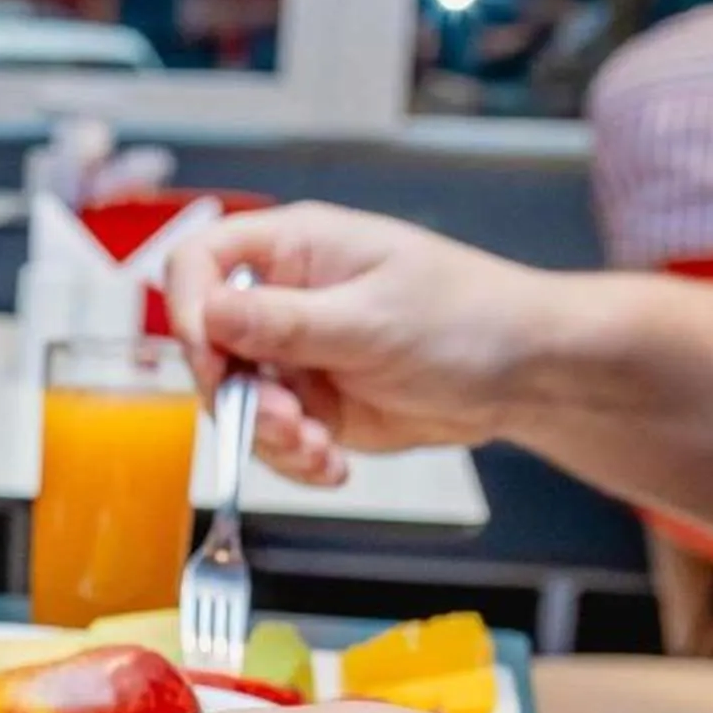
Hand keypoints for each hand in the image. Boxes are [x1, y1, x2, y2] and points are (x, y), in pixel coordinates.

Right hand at [164, 205, 557, 486]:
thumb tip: (209, 314)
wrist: (524, 374)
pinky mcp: (312, 403)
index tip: (211, 361)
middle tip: (288, 422)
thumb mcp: (370, 319)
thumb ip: (282, 322)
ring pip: (237, 402)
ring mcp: (295, 354)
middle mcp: (284, 298)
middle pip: (209, 345)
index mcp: (296, 249)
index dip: (188, 310)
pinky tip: (333, 462)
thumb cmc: (468, 320)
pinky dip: (295, 460)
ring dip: (270, 438)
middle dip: (239, 396)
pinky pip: (272, 439)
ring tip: (320, 450)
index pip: (200, 262)